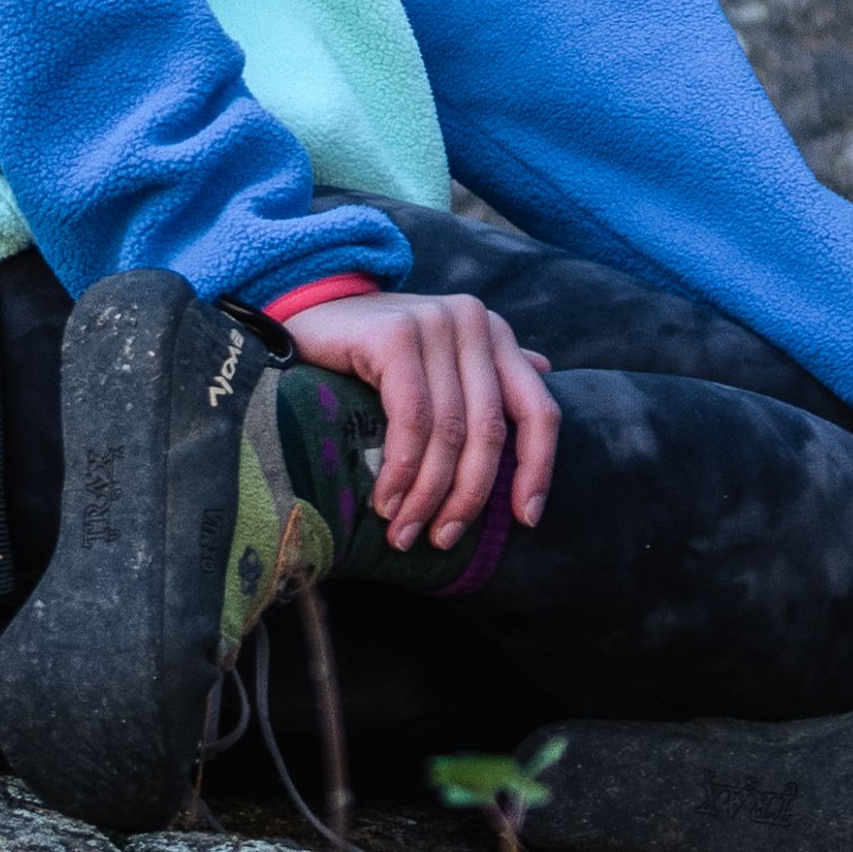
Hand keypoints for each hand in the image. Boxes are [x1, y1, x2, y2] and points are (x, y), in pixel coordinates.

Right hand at [275, 289, 560, 553]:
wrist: (305, 312)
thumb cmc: (376, 348)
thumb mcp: (438, 358)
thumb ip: (488, 367)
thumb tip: (547, 371)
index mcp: (494, 334)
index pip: (538, 410)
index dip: (538, 470)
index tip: (525, 520)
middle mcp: (473, 322)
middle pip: (489, 431)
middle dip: (468, 496)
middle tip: (441, 539)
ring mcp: (435, 324)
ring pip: (448, 432)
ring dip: (426, 494)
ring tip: (405, 532)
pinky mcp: (395, 335)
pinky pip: (411, 420)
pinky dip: (401, 470)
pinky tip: (385, 501)